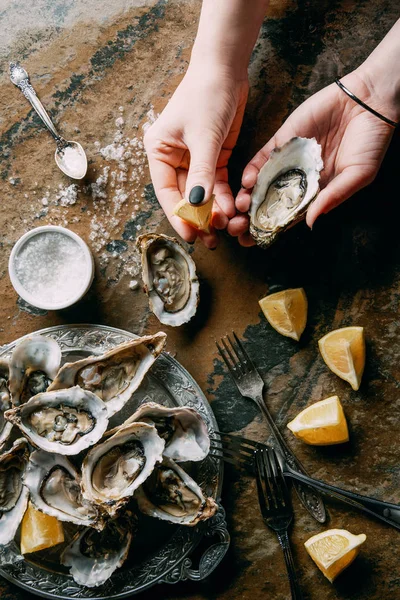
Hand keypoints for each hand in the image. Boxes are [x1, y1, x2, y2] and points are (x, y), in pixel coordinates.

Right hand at [144, 65, 248, 247]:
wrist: (226, 68)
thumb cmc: (206, 95)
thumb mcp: (203, 137)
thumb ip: (200, 174)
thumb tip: (196, 207)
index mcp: (159, 152)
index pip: (167, 192)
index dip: (178, 216)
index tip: (191, 235)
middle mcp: (173, 158)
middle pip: (184, 197)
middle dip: (198, 218)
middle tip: (211, 240)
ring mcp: (194, 159)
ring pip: (202, 194)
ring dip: (213, 211)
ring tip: (226, 228)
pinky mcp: (214, 156)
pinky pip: (217, 184)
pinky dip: (224, 197)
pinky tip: (232, 210)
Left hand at [232, 69, 395, 245]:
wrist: (368, 101)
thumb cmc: (370, 141)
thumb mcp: (358, 175)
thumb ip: (332, 197)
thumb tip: (309, 222)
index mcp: (318, 192)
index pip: (290, 215)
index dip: (272, 228)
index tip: (255, 240)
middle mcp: (300, 178)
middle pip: (272, 202)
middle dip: (253, 216)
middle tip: (239, 228)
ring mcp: (290, 160)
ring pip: (263, 182)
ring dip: (249, 196)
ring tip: (240, 208)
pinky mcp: (284, 140)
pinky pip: (264, 158)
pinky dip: (253, 170)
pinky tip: (247, 182)